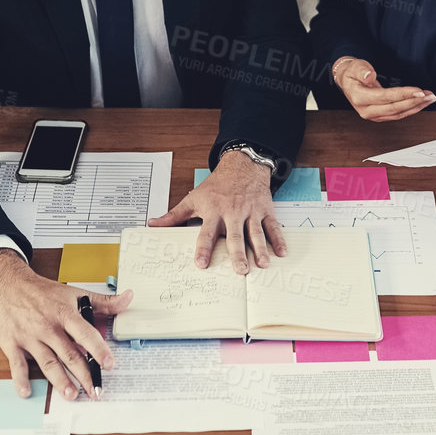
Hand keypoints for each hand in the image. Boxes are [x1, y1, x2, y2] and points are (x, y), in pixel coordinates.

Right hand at [0, 249, 133, 399]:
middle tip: (96, 391)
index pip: (85, 333)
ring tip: (72, 395)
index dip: (98, 349)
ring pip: (47, 362)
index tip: (109, 364)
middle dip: (84, 375)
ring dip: (60, 380)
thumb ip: (103, 301)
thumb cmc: (42, 291)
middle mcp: (48, 326)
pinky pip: (17, 365)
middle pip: (68, 354)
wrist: (7, 283)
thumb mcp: (73, 292)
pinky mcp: (13, 344)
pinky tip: (27, 392)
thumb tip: (128, 298)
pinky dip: (21, 379)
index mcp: (64, 313)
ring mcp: (30, 336)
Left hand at [148, 150, 285, 273]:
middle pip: (235, 236)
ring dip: (260, 249)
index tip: (201, 264)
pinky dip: (278, 239)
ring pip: (256, 232)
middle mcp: (233, 213)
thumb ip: (175, 215)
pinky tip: (282, 252)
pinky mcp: (264, 210)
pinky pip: (273, 226)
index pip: (206, 233)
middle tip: (240, 270)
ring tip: (262, 264)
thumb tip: (154, 224)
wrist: (242, 165)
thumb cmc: (217, 185)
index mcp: (214, 212)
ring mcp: (251, 212)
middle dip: (238, 253)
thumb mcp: (194, 198)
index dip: (203, 249)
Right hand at [333, 57, 435, 121]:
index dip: (403, 95)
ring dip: (416, 107)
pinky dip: (411, 109)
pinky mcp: (380, 116)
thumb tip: (369, 76)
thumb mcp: (355, 67)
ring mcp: (373, 115)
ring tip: (430, 99)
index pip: (385, 97)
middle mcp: (366, 110)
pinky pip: (398, 114)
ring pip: (398, 114)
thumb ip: (362, 71)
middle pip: (394, 108)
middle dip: (414, 102)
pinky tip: (421, 103)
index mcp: (359, 98)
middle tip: (430, 95)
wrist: (348, 80)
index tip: (418, 91)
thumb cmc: (352, 72)